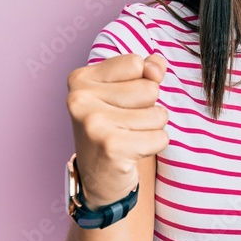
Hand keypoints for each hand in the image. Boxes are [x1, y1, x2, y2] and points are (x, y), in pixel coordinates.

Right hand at [65, 53, 168, 207]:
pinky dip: (155, 146)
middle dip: (148, 108)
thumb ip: (145, 70)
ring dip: (152, 128)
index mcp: (80, 79)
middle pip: (150, 89)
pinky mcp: (112, 147)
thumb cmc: (114, 127)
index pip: (136, 63)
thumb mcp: (124, 91)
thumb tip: (157, 65)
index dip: (142, 81)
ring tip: (130, 137)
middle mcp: (80, 99)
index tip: (123, 100)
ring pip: (158, 114)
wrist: (99, 177)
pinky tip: (133, 152)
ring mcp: (94, 124)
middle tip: (126, 124)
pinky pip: (160, 137)